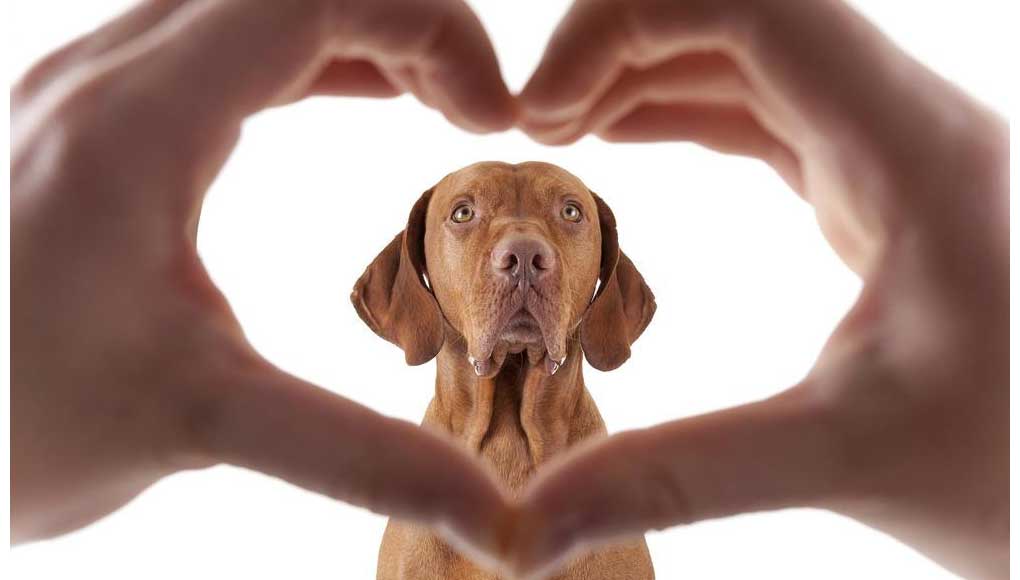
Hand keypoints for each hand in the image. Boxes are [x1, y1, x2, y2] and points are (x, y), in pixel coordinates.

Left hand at [11, 0, 515, 561]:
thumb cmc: (12, 426)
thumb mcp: (201, 426)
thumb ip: (360, 458)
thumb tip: (494, 520)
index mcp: (131, 129)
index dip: (431, 30)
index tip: (490, 118)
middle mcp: (101, 79)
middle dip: (411, 23)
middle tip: (477, 108)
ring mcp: (89, 87)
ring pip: (254, 0)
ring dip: (362, 31)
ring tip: (440, 98)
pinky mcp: (92, 116)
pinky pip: (223, 40)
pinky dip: (312, 52)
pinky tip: (364, 92)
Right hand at [511, 0, 1007, 577]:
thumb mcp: (844, 459)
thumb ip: (677, 477)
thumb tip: (525, 528)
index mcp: (914, 153)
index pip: (761, 12)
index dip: (628, 27)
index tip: (540, 107)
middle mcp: (908, 125)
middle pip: (746, 13)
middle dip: (623, 40)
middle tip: (536, 117)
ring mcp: (891, 150)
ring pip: (750, 55)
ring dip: (645, 69)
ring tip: (557, 124)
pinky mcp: (872, 186)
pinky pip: (762, 109)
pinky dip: (680, 107)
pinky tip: (620, 134)